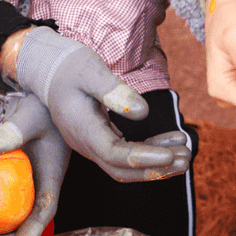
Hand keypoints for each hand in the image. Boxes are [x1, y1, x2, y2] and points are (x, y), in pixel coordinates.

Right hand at [0, 27, 190, 180]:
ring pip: (125, 165)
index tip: (171, 154)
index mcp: (81, 128)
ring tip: (186, 154)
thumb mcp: (91, 71)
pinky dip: (151, 149)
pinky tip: (173, 141)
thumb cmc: (70, 66)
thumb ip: (115, 91)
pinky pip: (127, 152)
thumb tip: (143, 112)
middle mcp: (85, 143)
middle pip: (121, 169)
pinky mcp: (101, 138)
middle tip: (186, 159)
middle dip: (154, 169)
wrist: (50, 68)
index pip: (114, 153)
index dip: (144, 158)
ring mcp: (92, 143)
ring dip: (156, 163)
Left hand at [0, 93, 68, 235]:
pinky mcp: (5, 180)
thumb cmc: (40, 106)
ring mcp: (20, 185)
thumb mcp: (30, 116)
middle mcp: (37, 184)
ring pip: (3, 217)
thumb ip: (13, 130)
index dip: (31, 229)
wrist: (35, 99)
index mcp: (51, 174)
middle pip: (21, 220)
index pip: (45, 207)